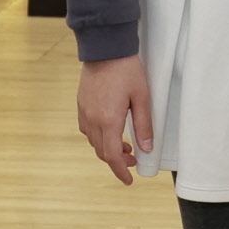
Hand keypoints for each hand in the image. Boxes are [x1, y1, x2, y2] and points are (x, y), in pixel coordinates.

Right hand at [76, 56, 155, 184]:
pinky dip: (98, 136)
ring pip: (93, 141)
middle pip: (102, 151)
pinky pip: (87, 129)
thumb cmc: (126, 70)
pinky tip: (110, 129)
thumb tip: (147, 148)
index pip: (111, 156)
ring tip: (125, 144)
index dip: (120, 171)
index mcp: (108, 120)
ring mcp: (84, 111)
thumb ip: (144, 124)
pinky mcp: (81, 103)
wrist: (105, 48)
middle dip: (117, 160)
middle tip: (133, 158)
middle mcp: (93, 119)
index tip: (129, 180)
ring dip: (108, 148)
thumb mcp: (142, 97)